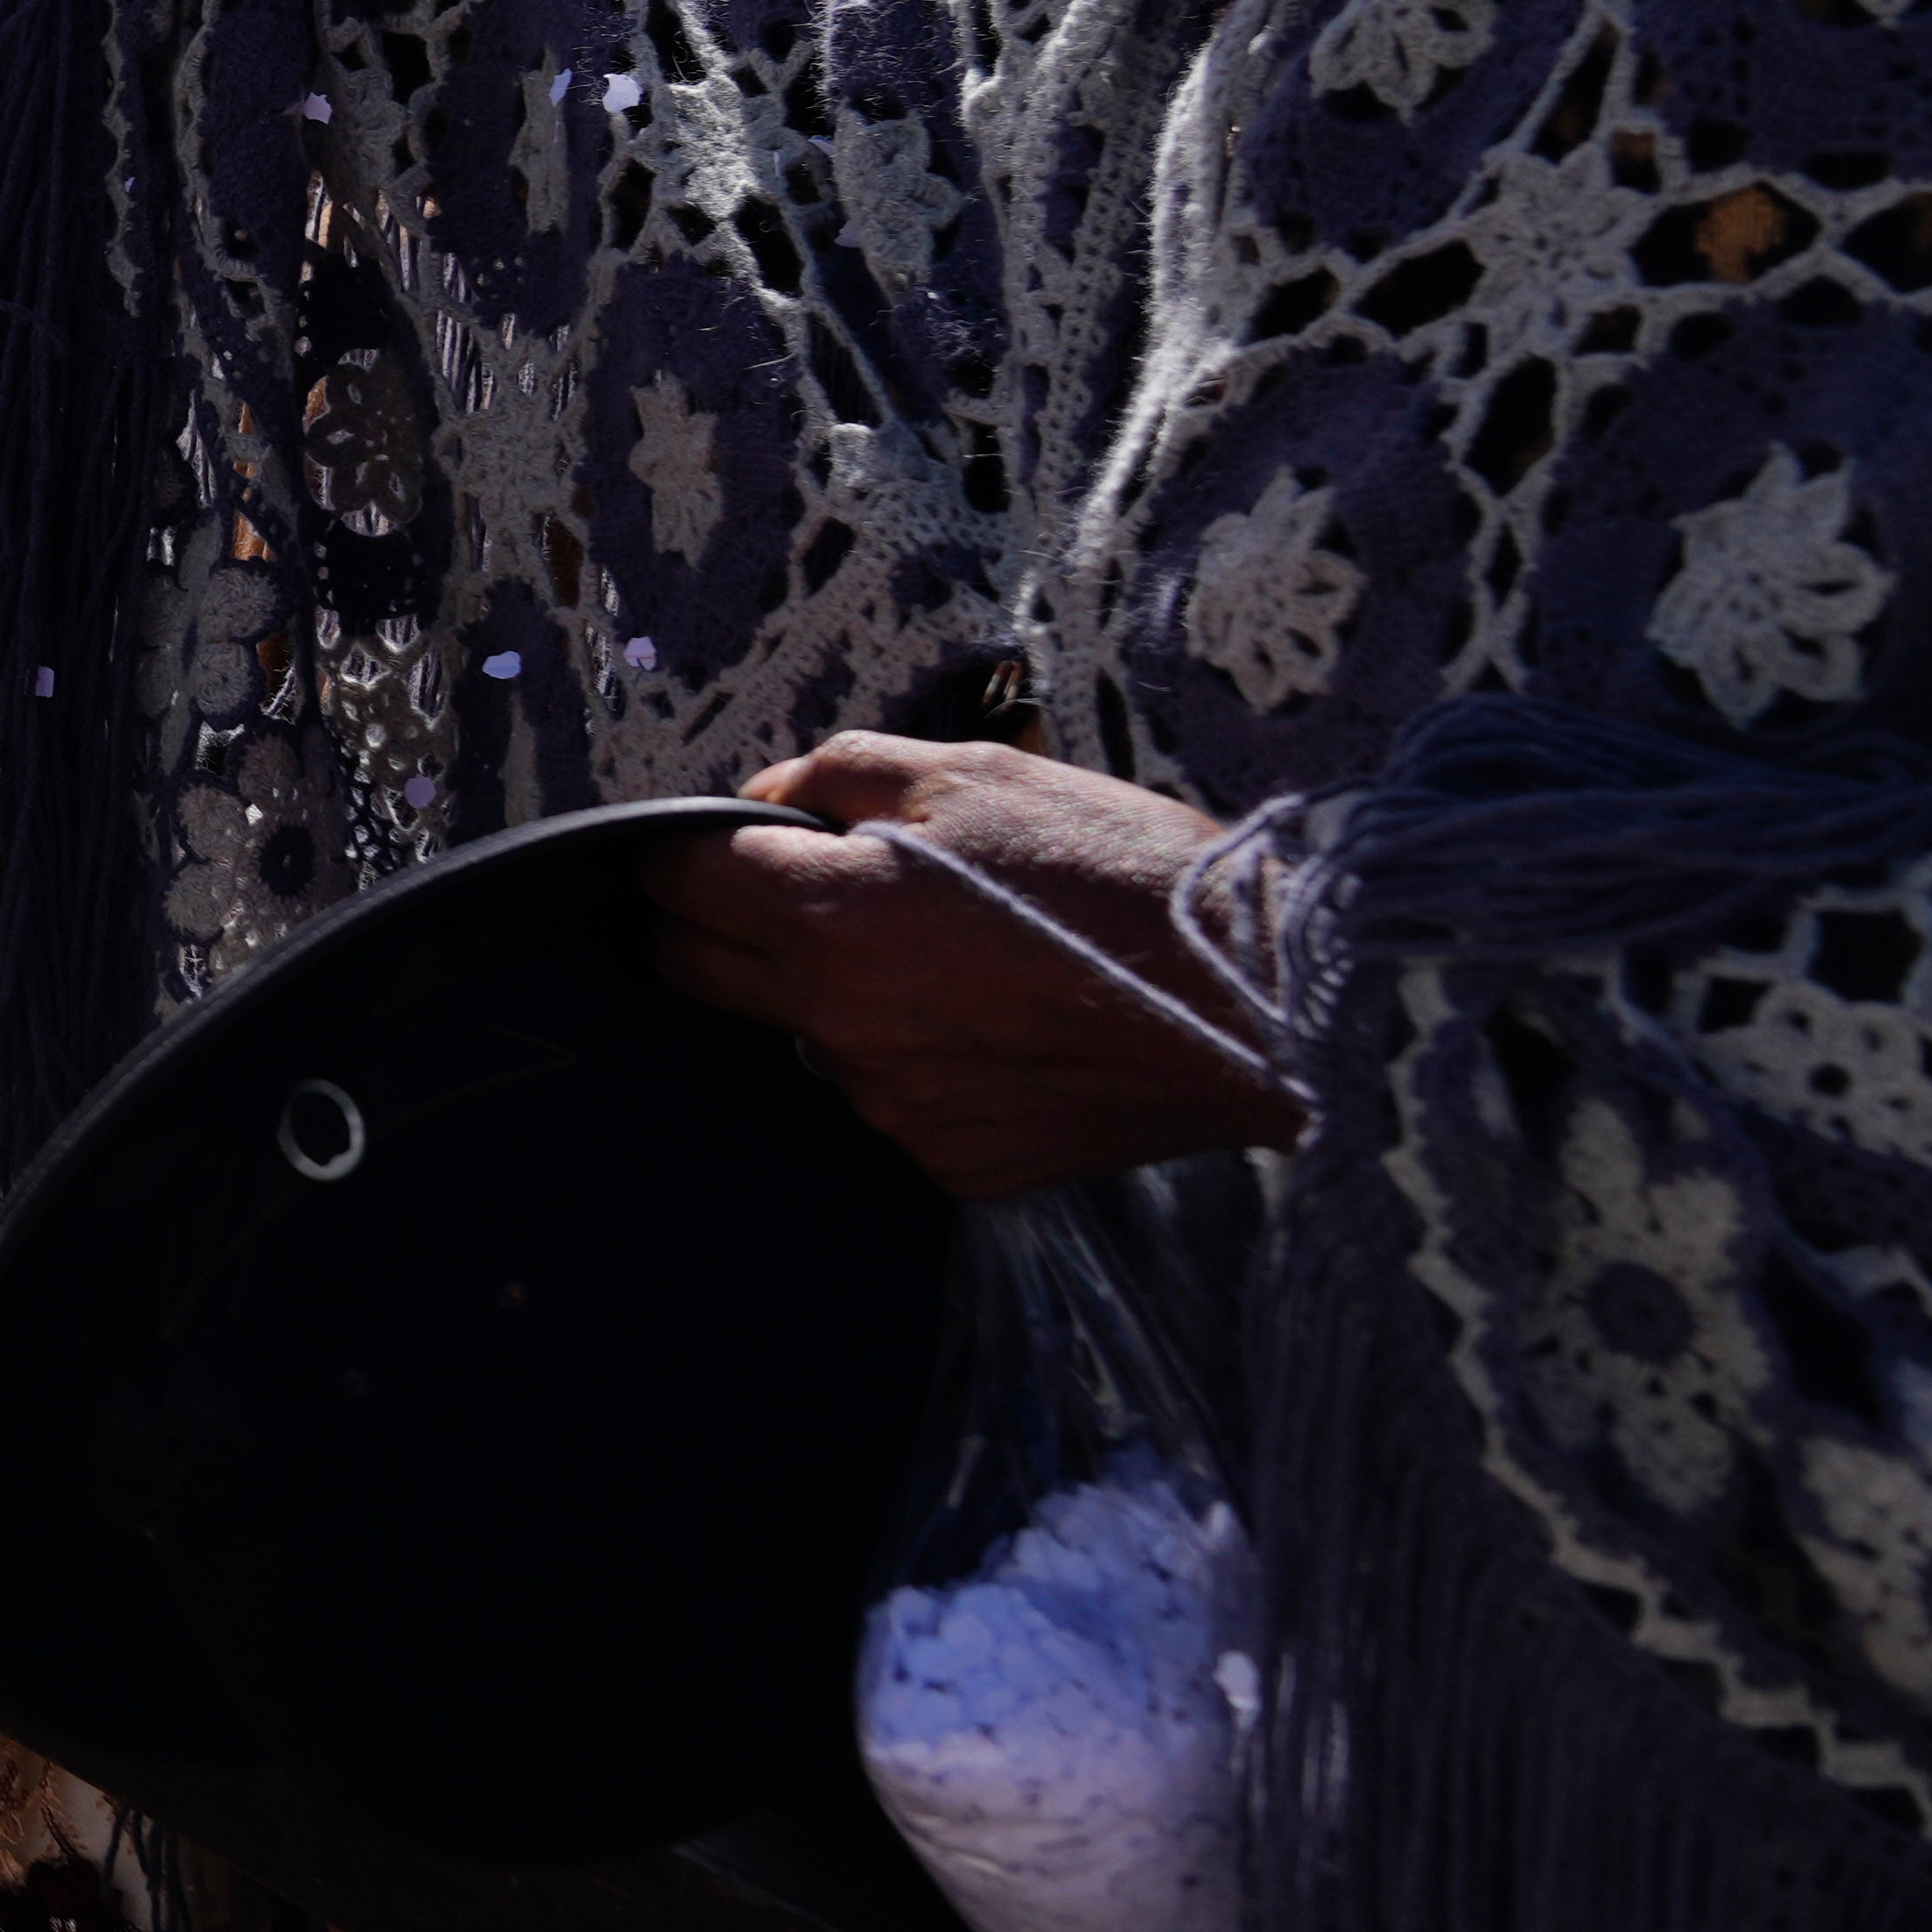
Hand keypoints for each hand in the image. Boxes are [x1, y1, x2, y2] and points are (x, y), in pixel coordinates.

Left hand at [637, 734, 1295, 1198]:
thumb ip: (840, 773)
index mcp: (829, 916)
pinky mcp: (946, 1159)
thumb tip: (765, 799)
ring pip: (800, 1036)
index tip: (701, 847)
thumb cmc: (1118, 870)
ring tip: (932, 954)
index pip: (678, 885)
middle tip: (768, 889)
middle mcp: (837, 1023)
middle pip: (698, 973)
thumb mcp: (975, 774)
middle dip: (710, 924)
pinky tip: (988, 1020)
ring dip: (826, 993)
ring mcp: (889, 1103)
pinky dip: (910, 1056)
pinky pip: (888, 1097)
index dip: (678, 854)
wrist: (1253, 1001)